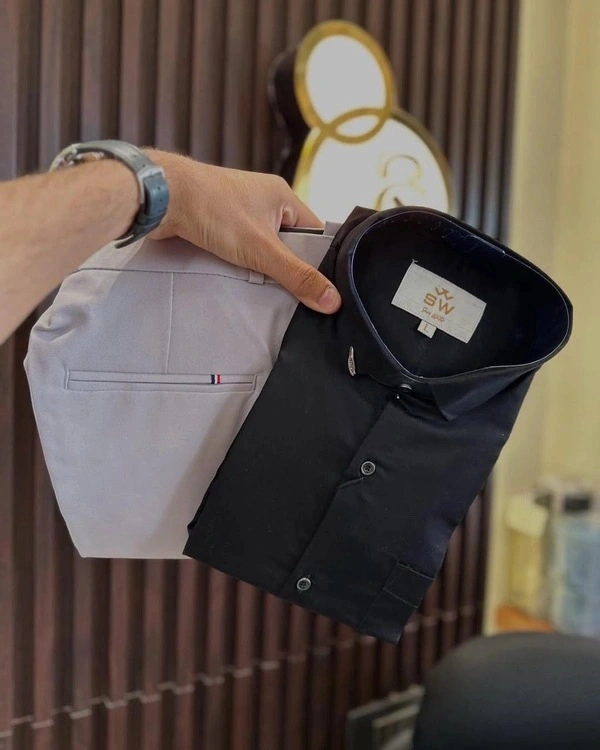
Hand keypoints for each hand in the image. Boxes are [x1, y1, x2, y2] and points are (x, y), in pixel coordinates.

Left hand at [148, 150, 340, 313]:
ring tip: (264, 289)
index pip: (315, 233)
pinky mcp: (218, 222)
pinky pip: (239, 248)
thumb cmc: (212, 210)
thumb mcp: (262, 249)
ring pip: (262, 248)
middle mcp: (263, 200)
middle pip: (288, 244)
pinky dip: (240, 264)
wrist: (162, 198)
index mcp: (283, 196)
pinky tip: (239, 279)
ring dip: (260, 267)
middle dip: (286, 267)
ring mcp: (239, 210)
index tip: (321, 288)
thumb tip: (332, 299)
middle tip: (292, 294)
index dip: (319, 260)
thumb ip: (297, 275)